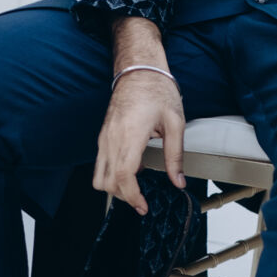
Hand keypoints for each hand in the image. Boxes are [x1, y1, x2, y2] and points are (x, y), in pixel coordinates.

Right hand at [94, 65, 184, 213]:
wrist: (138, 70)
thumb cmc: (157, 90)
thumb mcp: (175, 122)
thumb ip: (176, 155)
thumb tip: (178, 181)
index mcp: (131, 135)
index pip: (123, 175)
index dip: (132, 196)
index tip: (143, 206)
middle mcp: (111, 138)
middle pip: (107, 182)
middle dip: (124, 196)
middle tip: (143, 200)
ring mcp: (104, 138)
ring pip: (98, 176)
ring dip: (114, 187)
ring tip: (136, 186)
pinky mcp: (102, 136)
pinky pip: (100, 164)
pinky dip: (111, 174)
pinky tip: (131, 169)